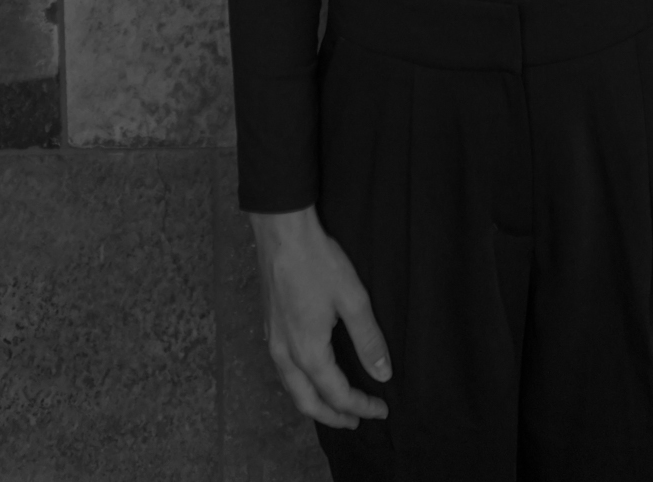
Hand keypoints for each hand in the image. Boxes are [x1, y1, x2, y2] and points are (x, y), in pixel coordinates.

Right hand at [249, 206, 392, 429]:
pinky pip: (284, 372)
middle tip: (358, 421)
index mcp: (308, 351)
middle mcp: (285, 354)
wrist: (281, 232)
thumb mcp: (353, 299)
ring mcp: (273, 341)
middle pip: (308, 402)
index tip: (382, 408)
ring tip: (337, 406)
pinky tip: (313, 376)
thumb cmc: (316, 261)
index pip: (337, 394)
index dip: (362, 406)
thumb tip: (382, 373)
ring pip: (292, 389)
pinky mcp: (270, 327)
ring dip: (315, 404)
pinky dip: (301, 385)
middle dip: (334, 416)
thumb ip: (368, 339)